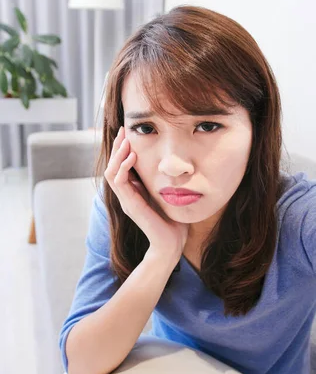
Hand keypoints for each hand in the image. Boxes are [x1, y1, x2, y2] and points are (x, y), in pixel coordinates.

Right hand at [104, 126, 188, 256]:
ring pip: (111, 172)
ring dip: (117, 154)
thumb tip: (167, 163)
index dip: (122, 149)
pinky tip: (132, 156)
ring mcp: (125, 201)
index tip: (128, 133)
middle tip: (123, 130)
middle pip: (112, 166)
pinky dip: (123, 167)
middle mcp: (126, 196)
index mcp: (132, 192)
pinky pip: (119, 182)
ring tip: (126, 140)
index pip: (120, 167)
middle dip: (117, 147)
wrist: (171, 243)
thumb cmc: (172, 221)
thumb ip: (160, 181)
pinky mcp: (129, 205)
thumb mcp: (165, 194)